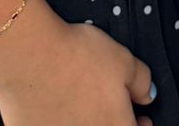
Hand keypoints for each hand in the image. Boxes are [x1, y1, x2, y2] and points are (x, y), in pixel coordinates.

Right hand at [0, 5, 154, 125]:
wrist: (30, 58)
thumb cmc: (78, 58)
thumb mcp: (124, 60)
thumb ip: (142, 82)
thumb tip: (148, 96)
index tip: (140, 118)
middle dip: (112, 122)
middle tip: (110, 108)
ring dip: (85, 121)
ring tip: (82, 103)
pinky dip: (57, 120)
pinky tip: (56, 105)